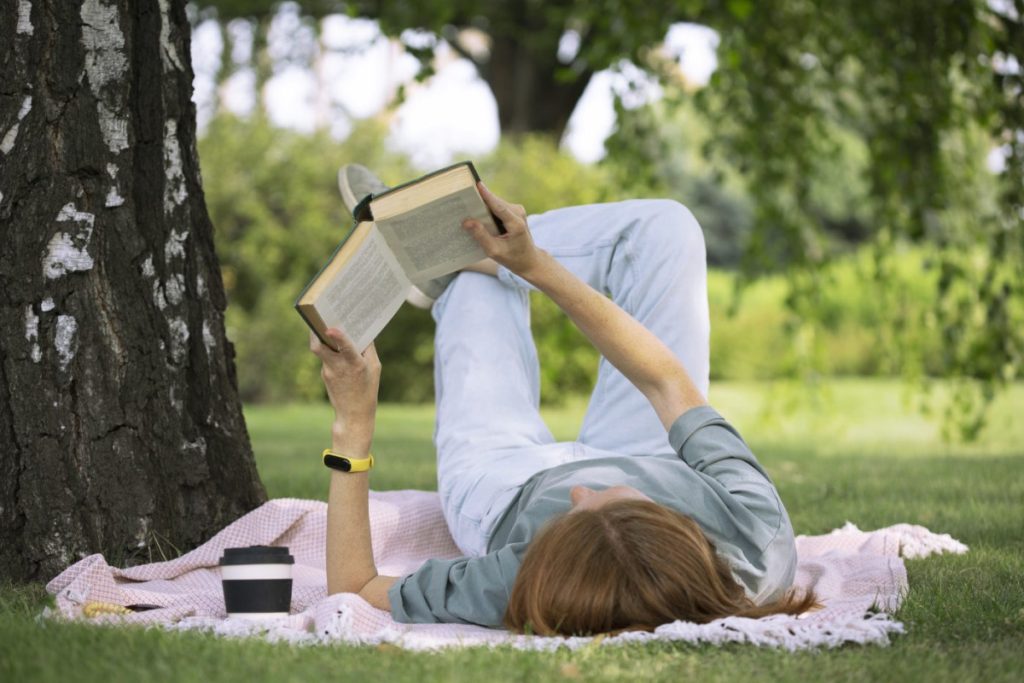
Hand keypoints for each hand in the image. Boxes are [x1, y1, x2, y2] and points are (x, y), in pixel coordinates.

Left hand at [309, 329, 379, 452]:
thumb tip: (363, 330)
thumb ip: (368, 349)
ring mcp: (328, 371)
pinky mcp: (324, 374)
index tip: (331, 328)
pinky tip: (334, 344)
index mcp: (354, 365)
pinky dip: (329, 349)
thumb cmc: (368, 389)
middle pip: (319, 346)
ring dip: (323, 337)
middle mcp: (338, 367)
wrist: (353, 415)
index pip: (345, 348)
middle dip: (316, 330)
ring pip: (321, 349)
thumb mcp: (375, 368)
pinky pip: (325, 357)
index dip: (338, 337)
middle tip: (318, 317)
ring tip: (327, 325)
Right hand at [462, 182, 545, 277]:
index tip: (477, 184)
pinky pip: (497, 207)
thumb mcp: (494, 251)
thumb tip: (466, 221)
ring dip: (482, 205)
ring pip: (495, 203)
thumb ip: (481, 236)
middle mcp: (518, 213)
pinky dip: (487, 209)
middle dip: (479, 200)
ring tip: (465, 205)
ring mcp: (517, 210)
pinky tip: (475, 213)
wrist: (529, 260)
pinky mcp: (513, 211)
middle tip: (461, 198)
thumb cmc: (513, 258)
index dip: (487, 195)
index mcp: (516, 224)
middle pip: (495, 202)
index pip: (499, 206)